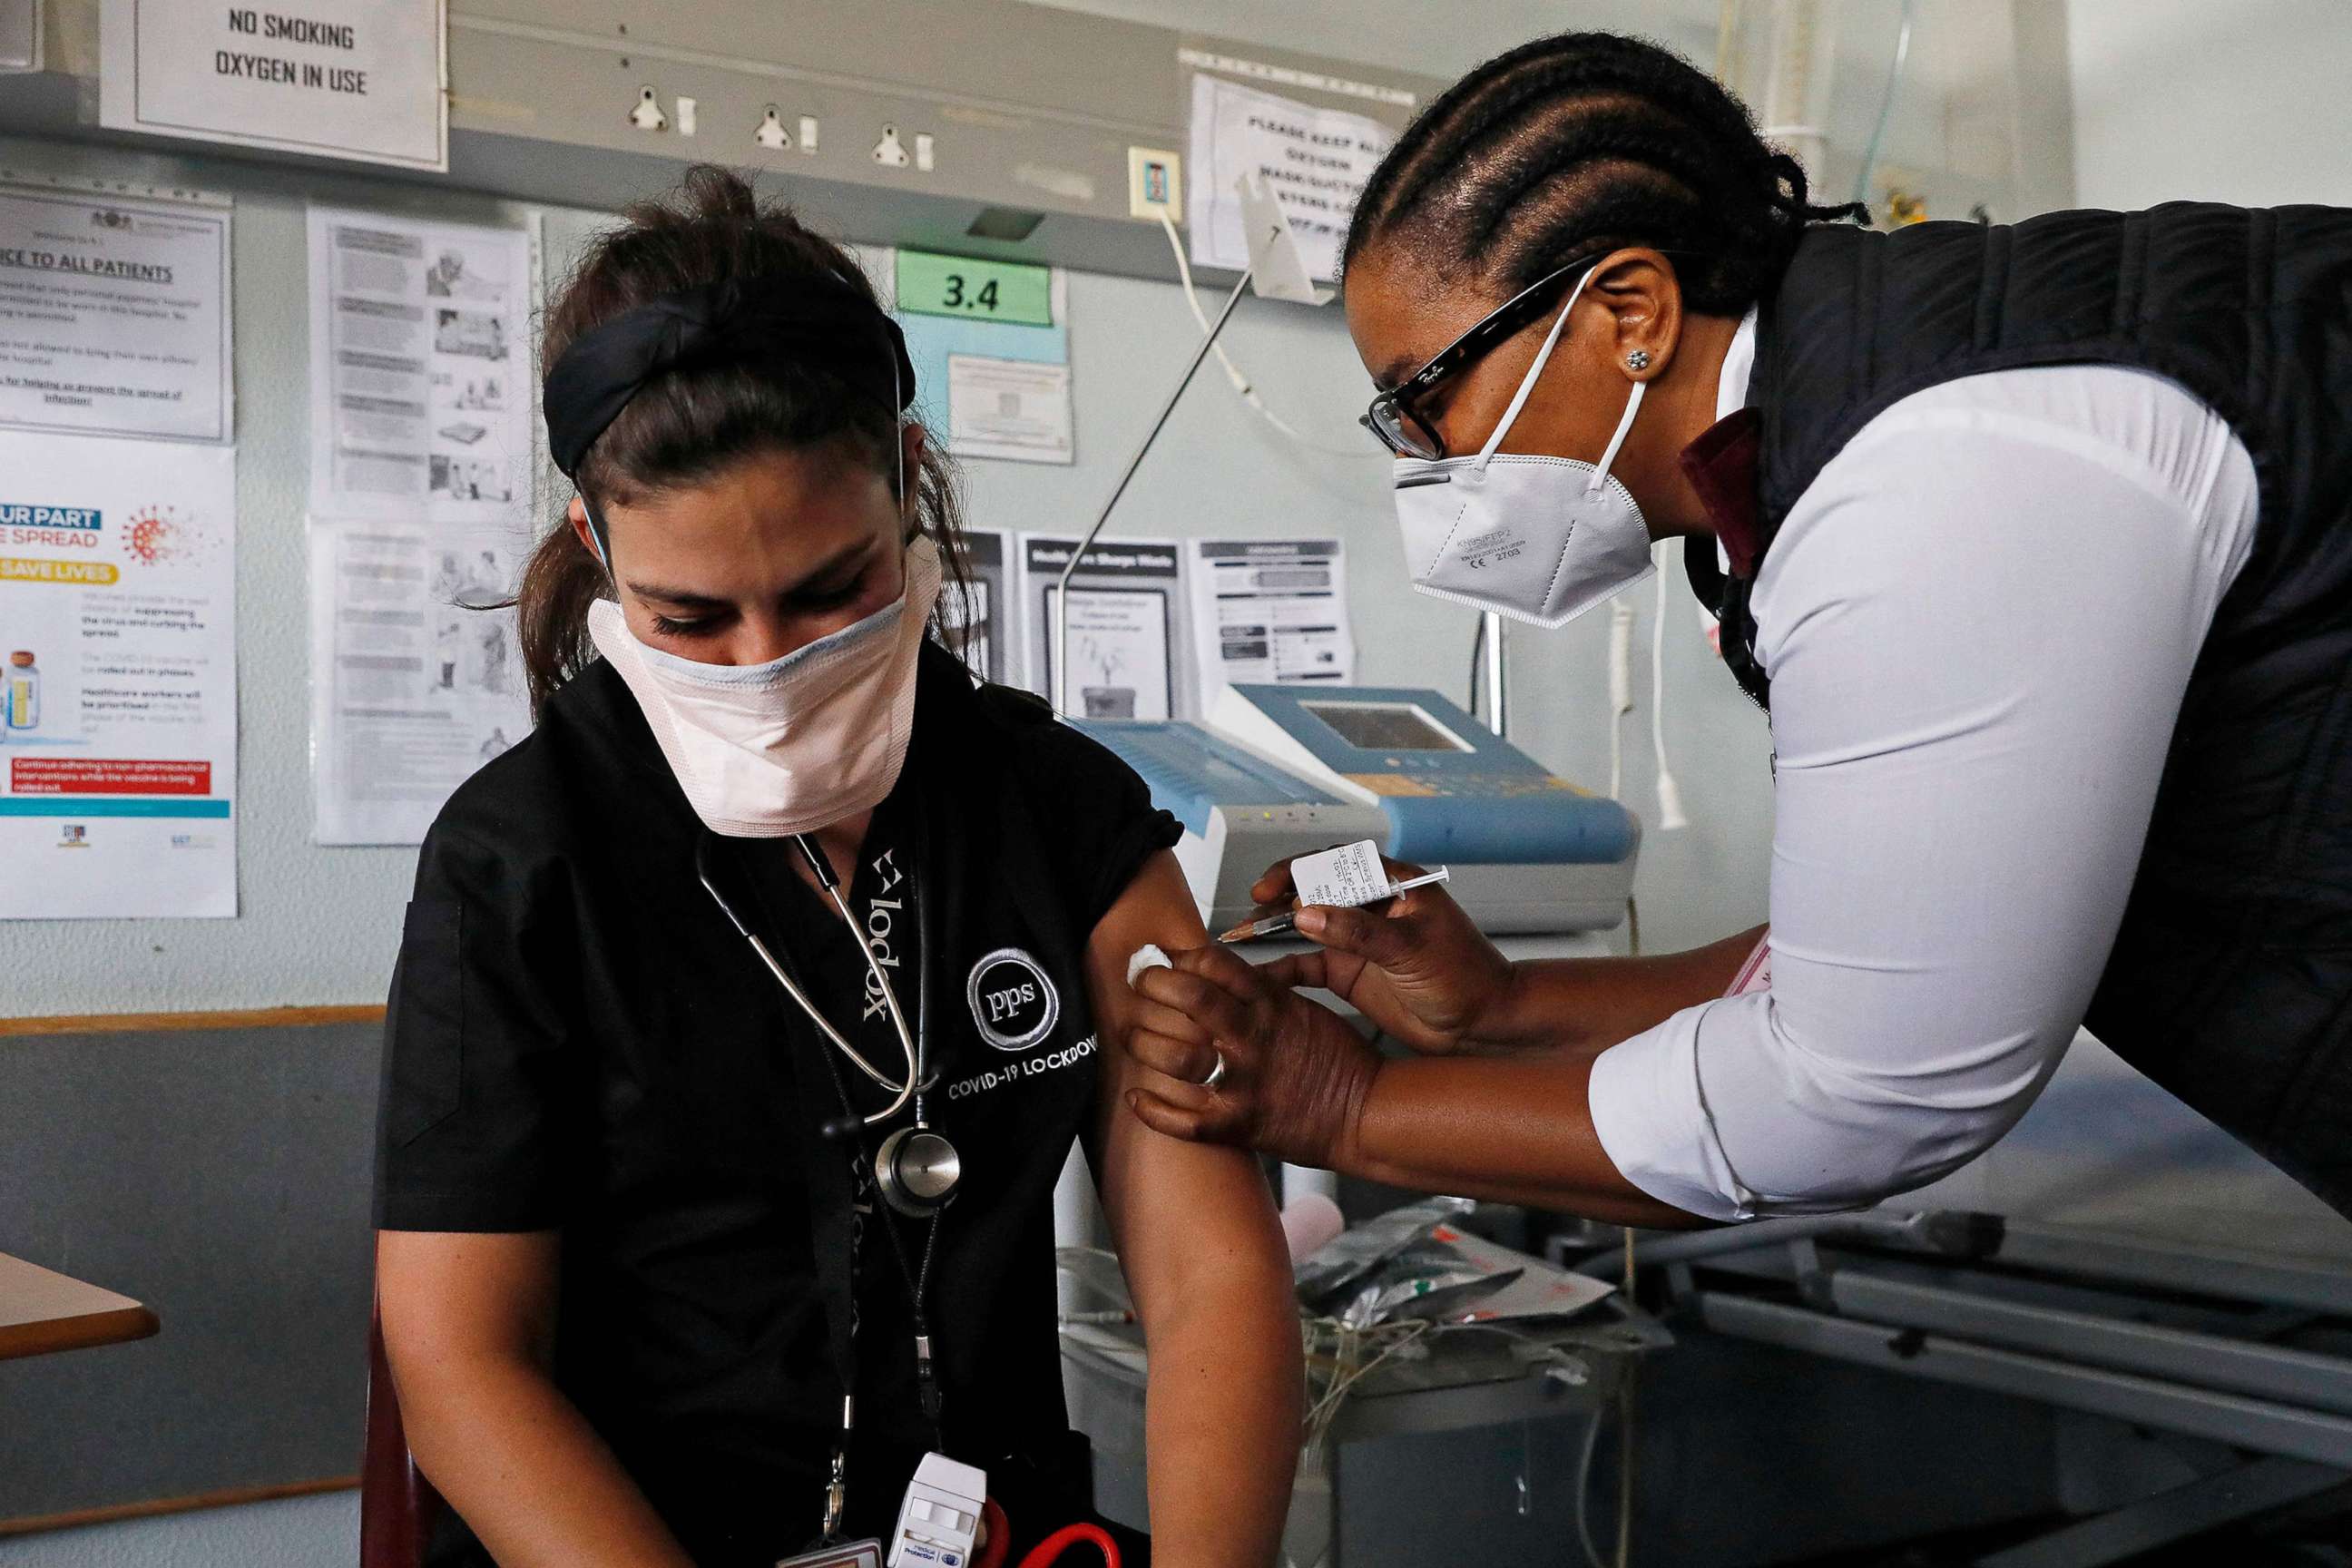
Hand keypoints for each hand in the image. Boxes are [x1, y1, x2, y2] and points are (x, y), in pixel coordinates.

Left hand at [1124, 945, 1381, 1168]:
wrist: (1366, 1114)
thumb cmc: (1338, 1060)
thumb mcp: (1306, 1007)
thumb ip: (1263, 988)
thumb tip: (1221, 970)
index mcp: (1271, 1005)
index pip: (1214, 963)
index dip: (1180, 956)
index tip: (1164, 958)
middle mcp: (1252, 1039)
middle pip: (1188, 999)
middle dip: (1152, 984)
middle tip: (1138, 983)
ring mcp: (1243, 1083)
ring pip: (1173, 1057)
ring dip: (1141, 1043)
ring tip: (1130, 1036)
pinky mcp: (1238, 1125)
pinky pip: (1182, 1121)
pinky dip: (1151, 1109)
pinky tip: (1136, 1096)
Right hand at [1248, 854, 1515, 1053]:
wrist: (1484, 1026)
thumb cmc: (1465, 976)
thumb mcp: (1411, 948)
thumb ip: (1358, 931)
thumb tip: (1305, 913)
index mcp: (1393, 885)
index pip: (1337, 863)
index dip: (1298, 870)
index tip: (1271, 888)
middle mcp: (1370, 907)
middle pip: (1314, 890)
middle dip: (1279, 896)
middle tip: (1252, 910)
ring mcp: (1357, 940)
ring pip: (1306, 926)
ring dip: (1275, 929)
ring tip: (1242, 936)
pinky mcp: (1350, 973)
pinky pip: (1308, 966)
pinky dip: (1283, 970)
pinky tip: (1260, 976)